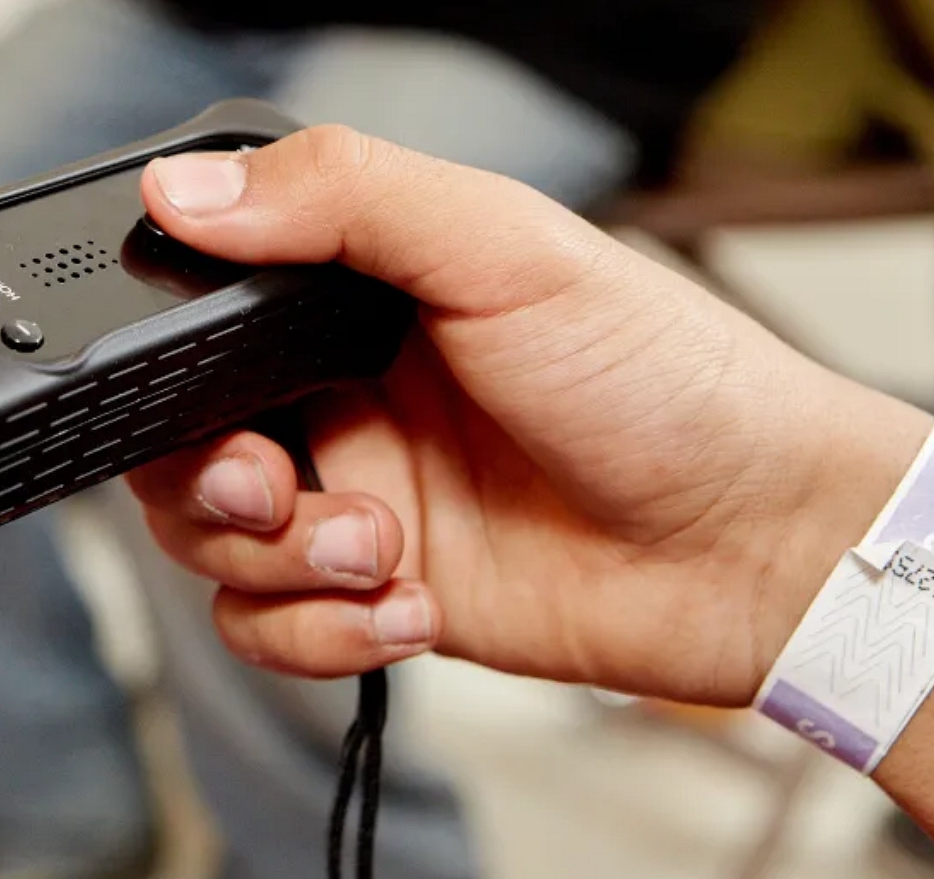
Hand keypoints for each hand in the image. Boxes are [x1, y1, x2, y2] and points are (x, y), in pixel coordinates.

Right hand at [127, 128, 932, 704]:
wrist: (761, 546)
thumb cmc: (666, 378)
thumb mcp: (504, 248)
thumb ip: (341, 199)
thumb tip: (184, 186)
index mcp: (358, 300)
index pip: (202, 323)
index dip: (171, 367)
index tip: (194, 388)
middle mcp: (344, 401)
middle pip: (180, 452)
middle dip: (210, 485)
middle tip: (277, 489)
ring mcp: (361, 505)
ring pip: (211, 552)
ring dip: (279, 565)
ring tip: (383, 554)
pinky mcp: (382, 602)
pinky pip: (271, 633)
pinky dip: (319, 636)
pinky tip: (411, 609)